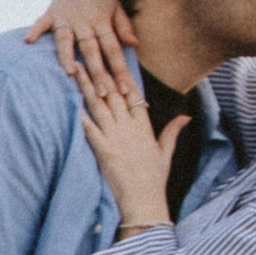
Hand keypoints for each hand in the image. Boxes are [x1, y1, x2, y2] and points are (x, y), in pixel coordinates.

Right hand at [25, 0, 135, 79]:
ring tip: (69, 72)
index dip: (119, 70)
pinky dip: (35, 30)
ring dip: (66, 55)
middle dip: (96, 72)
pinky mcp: (51, 13)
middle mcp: (83, 22)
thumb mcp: (117, 5)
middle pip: (91, 50)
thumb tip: (133, 43)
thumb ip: (124, 25)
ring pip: (66, 39)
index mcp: (101, 21)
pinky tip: (28, 41)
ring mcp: (66, 18)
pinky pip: (41, 22)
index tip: (125, 90)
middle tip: (101, 94)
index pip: (112, 49)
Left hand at [71, 36, 183, 236]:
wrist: (145, 203)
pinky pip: (90, 129)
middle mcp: (129, 127)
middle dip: (100, 71)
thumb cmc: (154, 181)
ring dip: (85, 85)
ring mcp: (116, 138)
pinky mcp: (104, 151)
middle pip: (112, 93)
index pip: (132, 92)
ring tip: (75, 68)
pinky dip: (80, 115)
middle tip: (87, 51)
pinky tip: (69, 100)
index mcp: (143, 126)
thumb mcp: (166, 153)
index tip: (113, 56)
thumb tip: (186, 116)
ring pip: (99, 105)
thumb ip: (173, 131)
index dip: (121, 73)